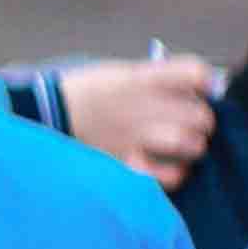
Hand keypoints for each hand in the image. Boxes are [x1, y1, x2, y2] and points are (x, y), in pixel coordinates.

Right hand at [60, 53, 216, 185]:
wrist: (43, 114)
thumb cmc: (86, 92)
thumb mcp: (120, 73)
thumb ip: (158, 79)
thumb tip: (202, 87)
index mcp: (142, 79)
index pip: (197, 73)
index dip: (204, 83)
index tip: (196, 89)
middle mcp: (144, 106)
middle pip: (202, 116)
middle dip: (198, 121)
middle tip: (185, 123)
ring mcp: (137, 138)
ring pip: (192, 146)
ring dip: (189, 147)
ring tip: (176, 147)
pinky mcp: (128, 165)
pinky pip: (172, 176)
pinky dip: (173, 173)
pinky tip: (162, 166)